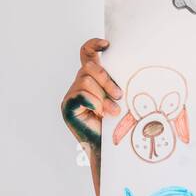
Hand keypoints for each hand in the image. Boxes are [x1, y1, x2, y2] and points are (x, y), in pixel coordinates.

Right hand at [60, 37, 121, 153]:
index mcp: (92, 79)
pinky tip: (99, 114)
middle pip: (89, 67)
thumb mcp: (119, 99)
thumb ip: (116, 83)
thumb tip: (128, 67)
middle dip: (106, 79)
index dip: (93, 45)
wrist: (109, 150)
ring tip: (112, 111)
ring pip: (86, 81)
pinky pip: (80, 95)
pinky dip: (93, 103)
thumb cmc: (117, 125)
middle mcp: (79, 85)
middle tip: (118, 95)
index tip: (107, 45)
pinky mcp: (68, 107)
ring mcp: (71, 95)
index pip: (87, 54)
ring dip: (102, 96)